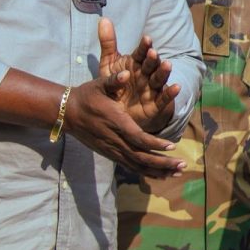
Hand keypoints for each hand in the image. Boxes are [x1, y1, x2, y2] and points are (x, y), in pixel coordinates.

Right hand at [63, 80, 182, 175]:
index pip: (137, 137)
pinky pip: (131, 166)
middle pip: (141, 157)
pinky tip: (162, 175)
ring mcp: (112, 150)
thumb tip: (126, 74)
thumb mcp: (99, 84)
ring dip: (158, 170)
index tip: (172, 146)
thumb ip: (114, 80)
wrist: (67, 113)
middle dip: (163, 162)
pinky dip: (147, 172)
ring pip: (137, 165)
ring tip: (178, 173)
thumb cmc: (87, 96)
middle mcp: (115, 140)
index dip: (155, 143)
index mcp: (116, 122)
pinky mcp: (111, 154)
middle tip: (182, 165)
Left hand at [96, 18, 178, 135]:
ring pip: (159, 79)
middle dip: (153, 59)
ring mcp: (152, 88)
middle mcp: (146, 74)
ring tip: (167, 65)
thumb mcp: (109, 63)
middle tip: (153, 53)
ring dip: (164, 72)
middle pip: (151, 65)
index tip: (146, 39)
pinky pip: (164, 98)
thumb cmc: (116, 84)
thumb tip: (104, 19)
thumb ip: (108, 43)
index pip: (142, 53)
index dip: (144, 47)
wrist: (117, 110)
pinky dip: (170, 94)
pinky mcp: (155, 104)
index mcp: (136, 63)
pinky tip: (176, 87)